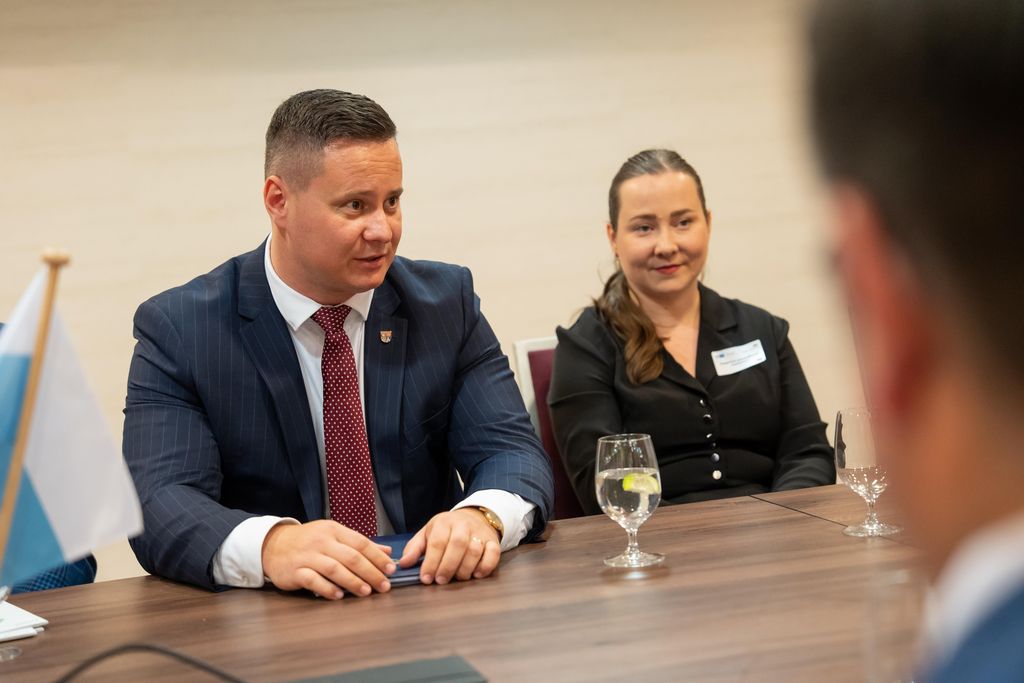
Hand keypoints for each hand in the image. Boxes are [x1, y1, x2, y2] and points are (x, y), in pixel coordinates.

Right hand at [261, 520, 394, 599]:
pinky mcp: (295, 571)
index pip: (361, 543)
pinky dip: (327, 588)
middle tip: (384, 585)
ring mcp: (307, 556)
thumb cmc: (308, 541)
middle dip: (370, 572)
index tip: (390, 570)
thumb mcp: (333, 536)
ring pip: (334, 568)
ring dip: (353, 581)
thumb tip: (387, 552)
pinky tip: (339, 595)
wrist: (273, 545)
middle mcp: (322, 541)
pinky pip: (313, 580)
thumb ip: (359, 544)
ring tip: (366, 592)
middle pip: (351, 557)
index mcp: (334, 530)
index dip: (377, 557)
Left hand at [399, 508, 500, 584]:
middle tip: (440, 581)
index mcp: (444, 523)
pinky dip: (485, 566)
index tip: (426, 578)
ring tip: (457, 578)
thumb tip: (403, 564)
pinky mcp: (493, 542)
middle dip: (447, 566)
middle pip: (457, 545)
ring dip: (464, 569)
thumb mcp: (428, 533)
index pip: (437, 542)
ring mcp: (479, 534)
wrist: (474, 517)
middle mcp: (463, 526)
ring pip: (474, 551)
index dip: (431, 562)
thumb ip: (414, 548)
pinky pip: (493, 554)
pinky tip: (476, 574)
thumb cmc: (447, 530)